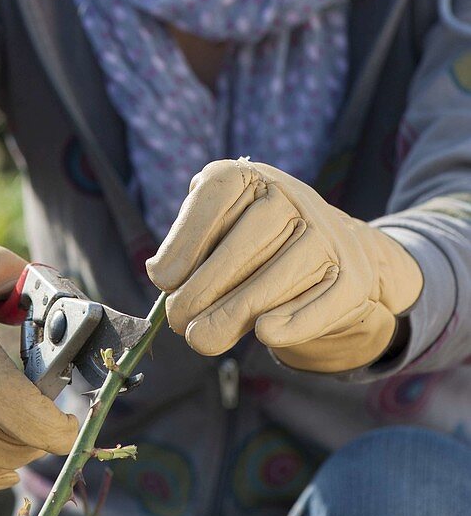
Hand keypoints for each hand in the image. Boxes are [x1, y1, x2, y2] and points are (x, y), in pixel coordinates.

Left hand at [146, 158, 422, 372]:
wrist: (329, 254)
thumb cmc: (254, 245)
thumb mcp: (220, 232)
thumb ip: (191, 249)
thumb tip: (164, 276)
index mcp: (250, 177)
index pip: (216, 196)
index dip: (186, 239)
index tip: (162, 280)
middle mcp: (291, 196)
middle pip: (246, 241)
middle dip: (205, 286)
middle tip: (177, 321)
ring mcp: (326, 233)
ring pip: (278, 276)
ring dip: (236, 311)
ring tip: (202, 338)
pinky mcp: (352, 274)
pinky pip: (321, 301)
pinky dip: (293, 321)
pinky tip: (265, 335)